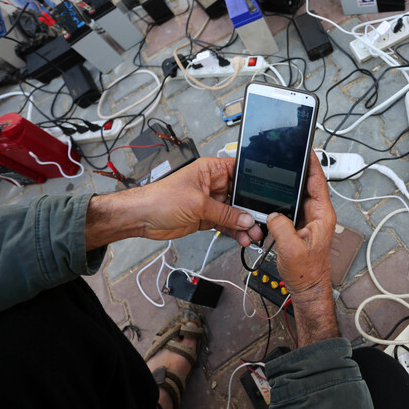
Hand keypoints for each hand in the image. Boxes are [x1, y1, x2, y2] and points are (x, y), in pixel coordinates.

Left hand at [85, 157, 262, 249]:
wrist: (141, 218)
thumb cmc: (160, 199)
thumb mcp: (197, 203)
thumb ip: (224, 213)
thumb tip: (245, 219)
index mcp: (211, 170)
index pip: (240, 171)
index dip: (254, 182)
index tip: (267, 194)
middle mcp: (213, 184)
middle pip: (241, 195)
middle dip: (251, 209)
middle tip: (261, 221)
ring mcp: (211, 202)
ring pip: (235, 212)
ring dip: (244, 224)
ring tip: (253, 234)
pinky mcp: (207, 217)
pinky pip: (227, 224)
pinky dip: (235, 231)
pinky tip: (242, 238)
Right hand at [266, 152, 335, 298]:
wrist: (307, 287)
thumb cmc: (307, 272)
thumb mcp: (290, 249)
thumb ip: (280, 227)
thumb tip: (273, 213)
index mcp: (322, 215)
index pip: (318, 182)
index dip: (312, 164)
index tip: (306, 149)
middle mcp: (318, 214)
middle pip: (308, 184)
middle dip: (298, 170)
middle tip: (286, 156)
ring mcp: (310, 219)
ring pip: (298, 195)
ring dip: (289, 186)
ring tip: (277, 172)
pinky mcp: (301, 224)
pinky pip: (292, 206)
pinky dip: (283, 199)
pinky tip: (273, 195)